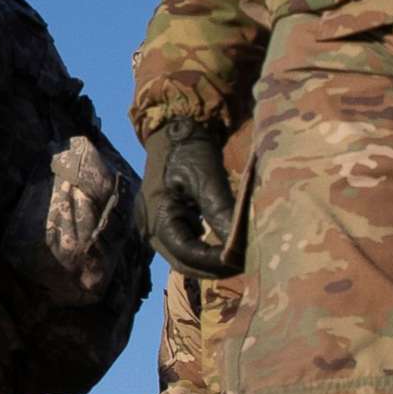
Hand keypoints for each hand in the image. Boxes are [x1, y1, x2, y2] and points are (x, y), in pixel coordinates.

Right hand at [140, 119, 237, 277]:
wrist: (173, 126)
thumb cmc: (188, 147)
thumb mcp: (206, 177)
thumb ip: (220, 212)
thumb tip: (240, 245)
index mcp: (156, 215)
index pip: (186, 253)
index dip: (214, 261)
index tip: (242, 261)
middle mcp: (149, 225)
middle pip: (182, 261)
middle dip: (212, 267)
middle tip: (243, 265)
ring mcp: (153, 223)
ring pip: (181, 256)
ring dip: (207, 261)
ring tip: (236, 257)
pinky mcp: (162, 218)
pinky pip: (182, 243)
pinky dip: (202, 249)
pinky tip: (221, 244)